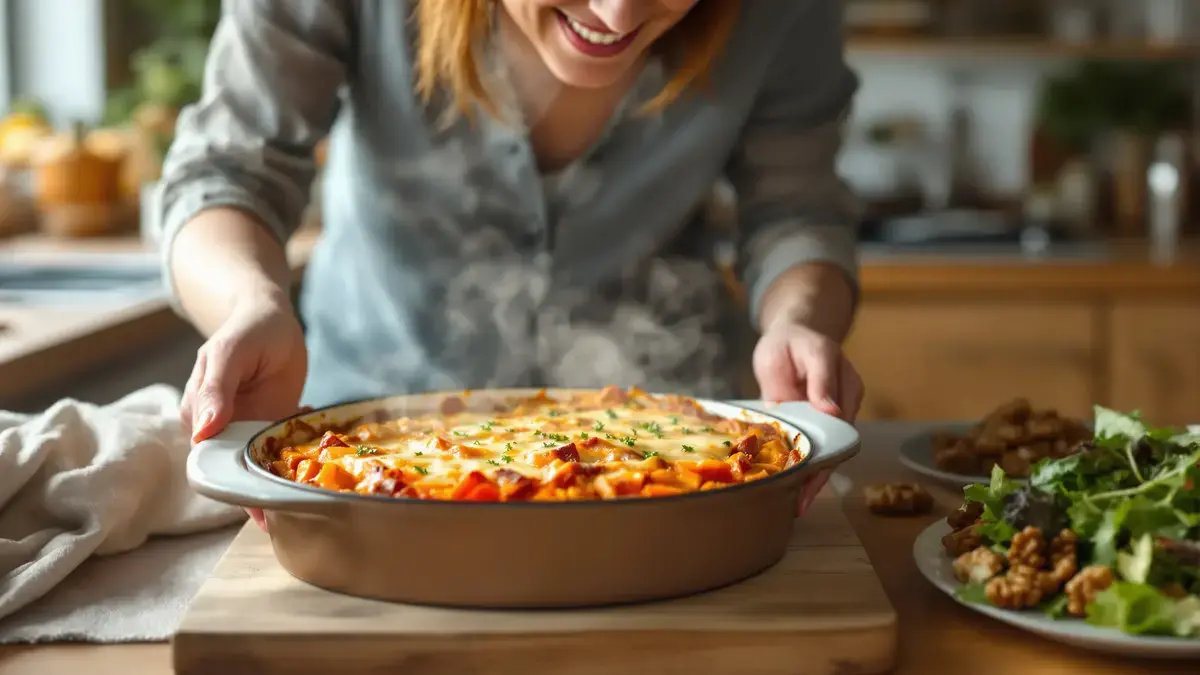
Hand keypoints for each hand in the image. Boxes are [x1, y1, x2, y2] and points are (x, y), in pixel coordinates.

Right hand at [181, 291, 308, 531]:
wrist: (272, 316)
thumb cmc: (246, 330)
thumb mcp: (229, 353)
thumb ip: (215, 391)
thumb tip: (202, 432)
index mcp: (197, 414)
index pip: (209, 460)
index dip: (233, 482)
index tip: (263, 497)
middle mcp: (221, 428)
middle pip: (237, 469)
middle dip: (265, 483)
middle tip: (299, 489)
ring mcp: (250, 428)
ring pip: (263, 462)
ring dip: (286, 467)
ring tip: (311, 471)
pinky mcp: (274, 425)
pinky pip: (285, 447)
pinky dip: (302, 448)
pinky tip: (314, 432)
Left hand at [752, 319, 863, 514]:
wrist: (788, 335)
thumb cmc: (798, 340)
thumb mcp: (813, 352)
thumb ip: (822, 379)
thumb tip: (834, 412)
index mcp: (847, 392)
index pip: (841, 433)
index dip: (828, 460)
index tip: (812, 482)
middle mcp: (839, 410)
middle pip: (832, 450)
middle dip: (817, 480)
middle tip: (800, 505)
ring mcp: (820, 419)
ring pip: (818, 453)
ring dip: (806, 479)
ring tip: (793, 506)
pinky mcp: (802, 423)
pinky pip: (799, 447)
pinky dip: (793, 465)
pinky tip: (782, 486)